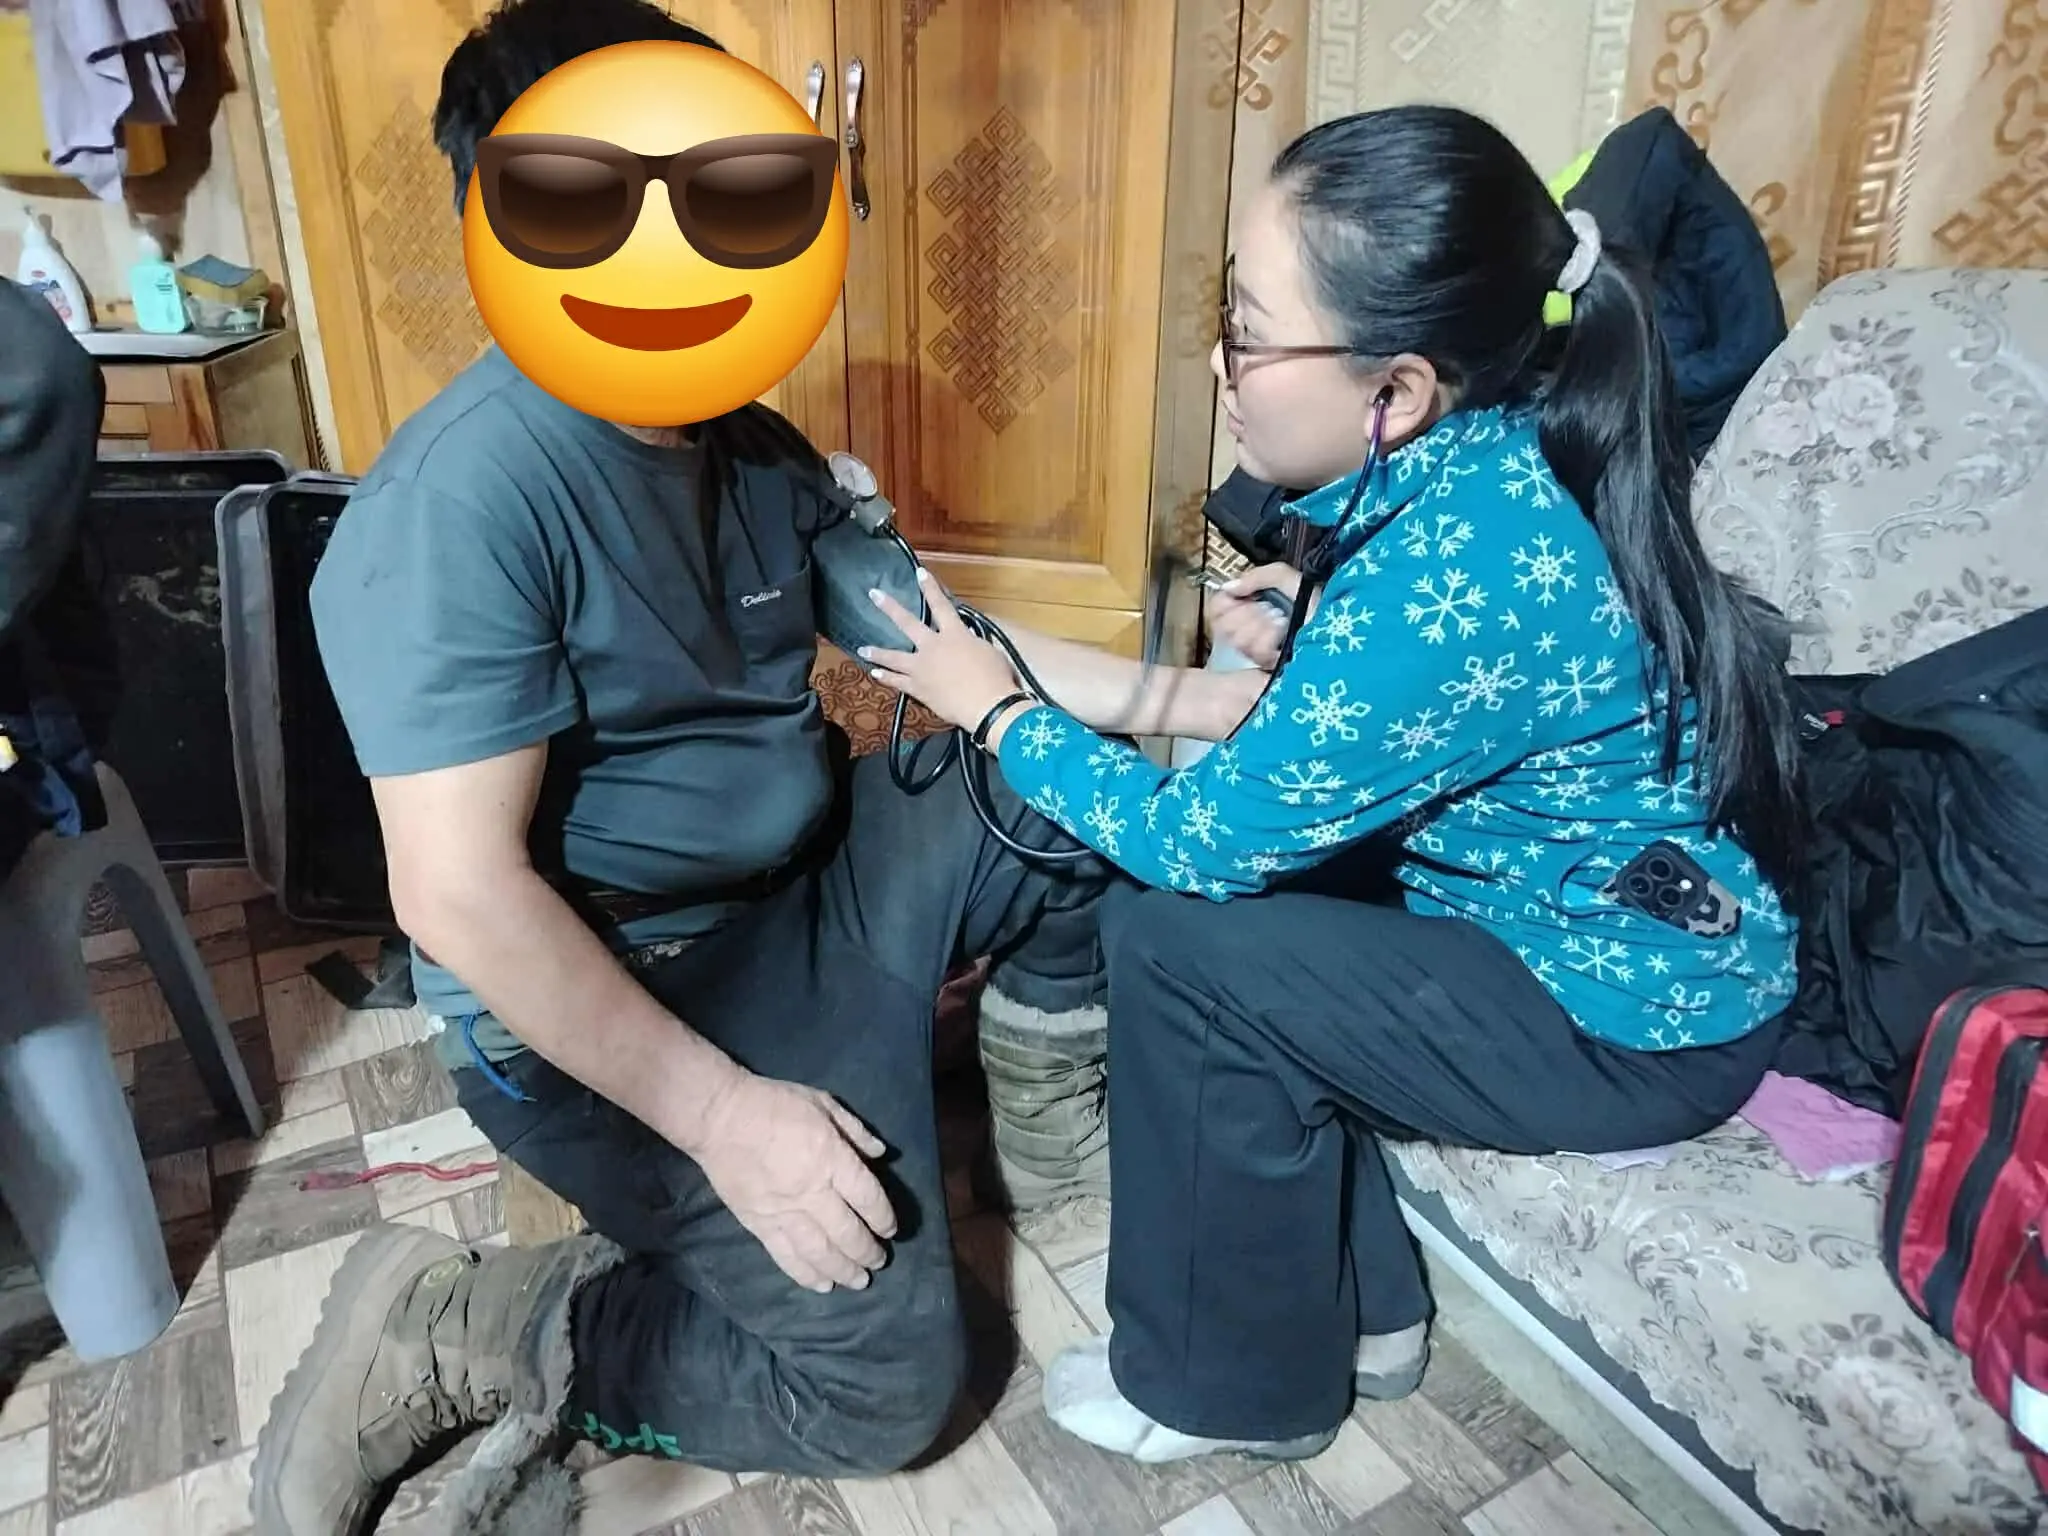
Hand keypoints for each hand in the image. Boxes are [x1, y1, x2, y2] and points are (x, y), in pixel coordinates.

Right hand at [690, 1071, 897, 1292]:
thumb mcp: (823, 1103)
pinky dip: (806, 1274)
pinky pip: (786, 1256)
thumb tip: (881, 1153)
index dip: (883, 1218)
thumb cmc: (775, 1103)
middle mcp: (812, 1192)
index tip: (891, 1230)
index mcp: (832, 1159)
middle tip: (880, 1262)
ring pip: (820, 1252)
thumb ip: (855, 1130)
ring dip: (843, 1270)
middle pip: (847, 1232)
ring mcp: (784, 1212)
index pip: (867, 1197)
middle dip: (867, 1252)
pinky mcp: (758, 1224)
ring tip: (859, 1281)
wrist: (720, 1118)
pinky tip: (822, 1285)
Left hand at [860, 569, 1023, 733]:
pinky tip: (875, 674)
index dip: (930, 587)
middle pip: (908, 623)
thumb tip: (966, 640)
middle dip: (890, 607)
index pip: (941, 605)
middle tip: (874, 595)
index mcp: (955, 634)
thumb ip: (972, 643)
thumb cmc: (996, 677)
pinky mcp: (918, 689)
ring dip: (877, 652)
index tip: (919, 572)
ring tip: (862, 649)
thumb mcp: (988, 652)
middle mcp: (933, 646)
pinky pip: (898, 682)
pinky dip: (886, 678)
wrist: (987, 706)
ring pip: (894, 657)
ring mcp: (922, 668)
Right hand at [1205, 563, 1307, 670]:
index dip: (1225, 603)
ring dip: (1262, 625)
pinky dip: (1271, 636)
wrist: (1338, 623)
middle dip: (1247, 613)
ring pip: (1238, 639)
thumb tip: (1228, 587)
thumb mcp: (1286, 578)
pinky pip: (1256, 649)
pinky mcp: (1268, 663)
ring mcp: (1257, 649)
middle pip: (1223, 625)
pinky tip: (1283, 631)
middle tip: (1268, 609)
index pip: (1216, 608)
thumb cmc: (1314, 600)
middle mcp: (1248, 628)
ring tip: (1281, 620)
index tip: (1243, 598)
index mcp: (1248, 606)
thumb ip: (1257, 577)